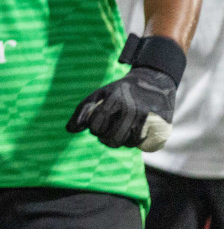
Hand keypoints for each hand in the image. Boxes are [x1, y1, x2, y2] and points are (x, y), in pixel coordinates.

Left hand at [67, 35, 181, 150]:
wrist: (153, 83)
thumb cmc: (120, 91)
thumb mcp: (99, 94)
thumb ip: (83, 111)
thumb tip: (69, 130)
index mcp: (115, 100)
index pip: (96, 125)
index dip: (93, 129)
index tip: (96, 125)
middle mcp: (132, 109)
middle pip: (112, 138)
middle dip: (105, 138)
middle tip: (106, 132)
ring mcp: (148, 119)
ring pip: (127, 143)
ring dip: (120, 141)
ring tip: (118, 131)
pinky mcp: (160, 127)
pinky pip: (142, 145)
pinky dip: (134, 142)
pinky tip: (132, 132)